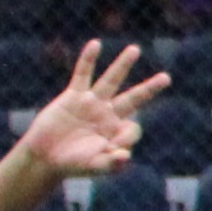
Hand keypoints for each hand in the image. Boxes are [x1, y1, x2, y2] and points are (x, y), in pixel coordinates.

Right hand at [17, 43, 168, 183]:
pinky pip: (82, 75)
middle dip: (149, 89)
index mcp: (116, 132)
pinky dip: (88, 60)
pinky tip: (95, 44)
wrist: (45, 157)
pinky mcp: (72, 96)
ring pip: (111, 81)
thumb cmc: (72, 165)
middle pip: (133, 99)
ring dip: (123, 65)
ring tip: (135, 49)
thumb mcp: (94, 166)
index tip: (117, 148)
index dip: (128, 136)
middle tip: (167, 78)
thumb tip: (126, 155)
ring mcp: (91, 103)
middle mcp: (108, 115)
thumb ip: (111, 163)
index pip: (133, 128)